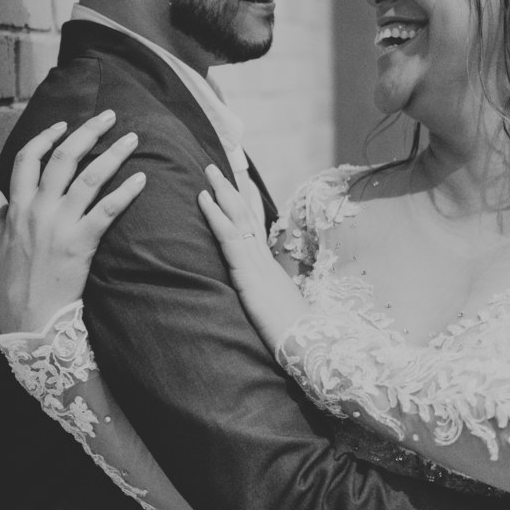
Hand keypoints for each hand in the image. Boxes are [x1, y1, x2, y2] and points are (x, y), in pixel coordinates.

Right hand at [0, 110, 146, 333]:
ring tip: (132, 138)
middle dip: (88, 132)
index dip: (45, 137)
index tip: (63, 125)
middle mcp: (38, 209)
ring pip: (89, 178)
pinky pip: (108, 210)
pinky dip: (126, 192)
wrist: (29, 318)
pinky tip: (141, 180)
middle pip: (64, 158)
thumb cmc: (11, 282)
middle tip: (109, 116)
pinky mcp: (82, 243)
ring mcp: (60, 224)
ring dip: (113, 154)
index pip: (27, 160)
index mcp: (16, 207)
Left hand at [198, 163, 309, 349]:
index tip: (245, 183)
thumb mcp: (277, 311)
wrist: (306, 344)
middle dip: (235, 187)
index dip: (251, 203)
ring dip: (222, 191)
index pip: (259, 227)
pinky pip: (229, 236)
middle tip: (221, 165)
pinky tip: (204, 198)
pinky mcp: (248, 272)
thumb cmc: (294, 335)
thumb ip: (269, 299)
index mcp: (270, 267)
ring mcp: (257, 262)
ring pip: (239, 217)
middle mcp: (264, 258)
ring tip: (209, 170)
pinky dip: (215, 214)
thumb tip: (266, 299)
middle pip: (248, 214)